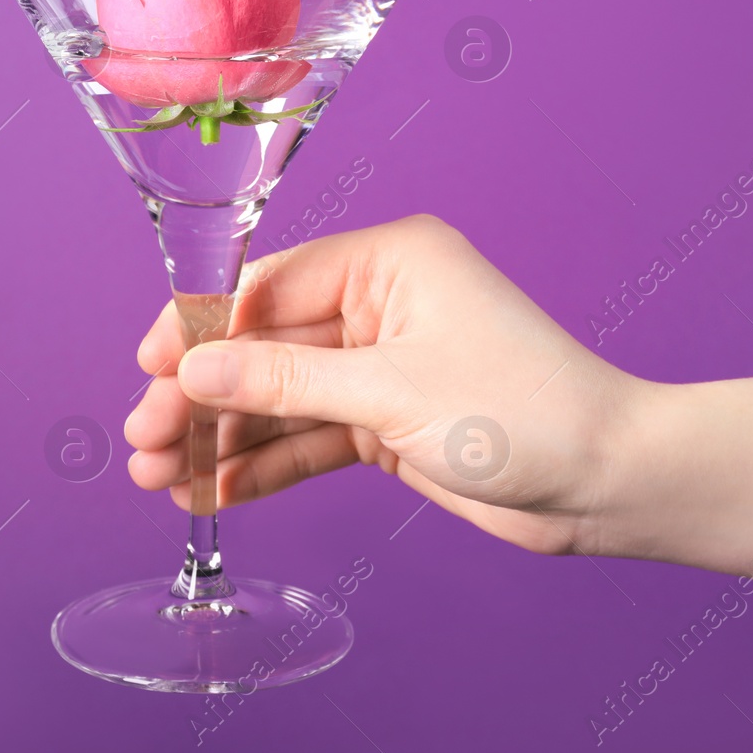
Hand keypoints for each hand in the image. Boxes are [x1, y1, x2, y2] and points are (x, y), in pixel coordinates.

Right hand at [124, 215, 647, 554]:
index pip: (268, 285)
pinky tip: (213, 491)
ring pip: (280, 399)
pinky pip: (311, 437)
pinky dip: (266, 465)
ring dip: (223, 438)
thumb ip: (282, 382)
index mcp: (388, 261)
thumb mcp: (388, 392)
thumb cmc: (524, 410)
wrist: (607, 481)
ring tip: (159, 478)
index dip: (201, 329)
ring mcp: (384, 365)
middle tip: (144, 441)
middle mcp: (381, 304)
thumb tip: (192, 372)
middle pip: (264, 347)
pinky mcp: (390, 421)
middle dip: (202, 396)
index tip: (147, 368)